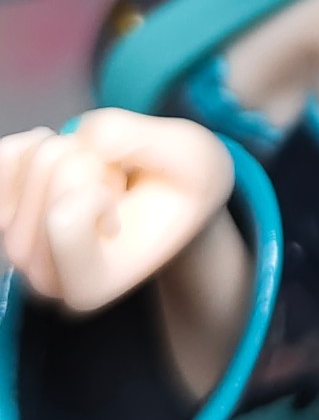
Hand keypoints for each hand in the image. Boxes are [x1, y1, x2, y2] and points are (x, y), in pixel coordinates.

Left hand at [0, 110, 234, 312]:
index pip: (63, 218)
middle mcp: (41, 275)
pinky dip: (39, 141)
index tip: (123, 202)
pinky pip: (5, 155)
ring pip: (34, 157)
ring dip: (75, 151)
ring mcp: (15, 244)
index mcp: (90, 285)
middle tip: (118, 186)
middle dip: (96, 158)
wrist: (168, 204)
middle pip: (52, 172)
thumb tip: (89, 134)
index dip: (102, 184)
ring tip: (100, 181)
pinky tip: (68, 163)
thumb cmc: (184, 191)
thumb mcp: (197, 160)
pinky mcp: (2, 212)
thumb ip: (151, 144)